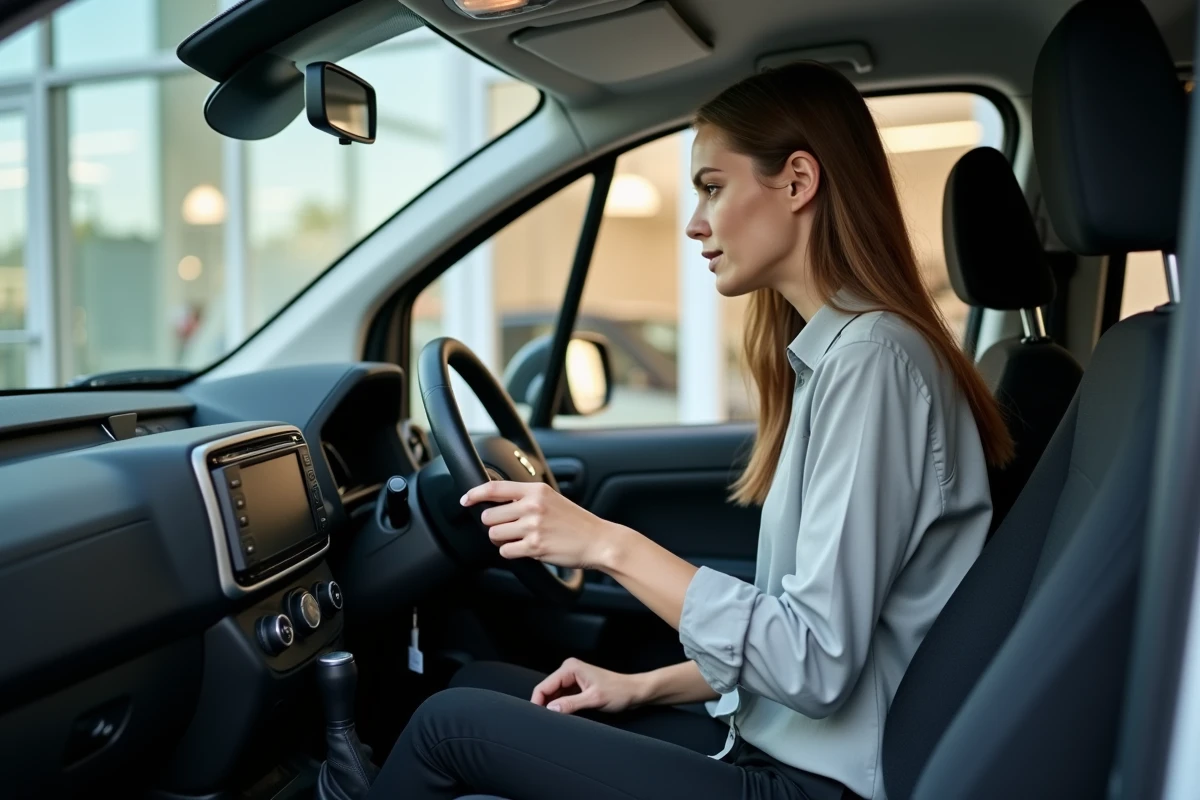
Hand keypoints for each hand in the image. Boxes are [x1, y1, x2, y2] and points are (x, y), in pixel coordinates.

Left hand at [460, 481, 623, 569]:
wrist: (598, 540)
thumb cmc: (576, 522)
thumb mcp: (552, 499)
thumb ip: (527, 498)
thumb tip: (500, 503)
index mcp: (536, 491)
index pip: (495, 488)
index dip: (474, 494)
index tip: (465, 500)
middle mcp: (533, 506)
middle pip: (490, 516)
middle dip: (494, 525)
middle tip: (507, 529)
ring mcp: (533, 527)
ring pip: (495, 535)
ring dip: (502, 540)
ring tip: (518, 539)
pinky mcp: (535, 547)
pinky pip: (506, 551)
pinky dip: (511, 553)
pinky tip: (525, 549)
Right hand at [532, 658, 645, 714]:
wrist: (634, 693)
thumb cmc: (619, 691)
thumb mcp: (594, 699)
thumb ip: (570, 704)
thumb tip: (550, 710)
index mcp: (570, 668)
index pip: (544, 686)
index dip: (537, 702)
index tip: (537, 719)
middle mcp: (569, 671)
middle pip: (547, 691)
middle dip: (544, 706)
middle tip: (545, 723)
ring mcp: (573, 680)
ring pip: (553, 696)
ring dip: (553, 708)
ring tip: (554, 722)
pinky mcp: (577, 689)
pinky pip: (562, 699)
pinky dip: (560, 708)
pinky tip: (562, 718)